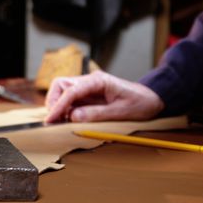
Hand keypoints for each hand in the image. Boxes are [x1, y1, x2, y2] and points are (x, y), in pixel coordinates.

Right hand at [44, 71, 164, 122]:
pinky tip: (68, 119)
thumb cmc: (139, 103)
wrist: (151, 99)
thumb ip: (96, 114)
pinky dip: (65, 109)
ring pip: (62, 91)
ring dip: (58, 105)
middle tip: (54, 120)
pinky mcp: (88, 95)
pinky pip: (70, 99)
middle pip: (61, 85)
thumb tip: (73, 117)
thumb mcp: (120, 112)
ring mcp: (88, 87)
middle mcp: (90, 81)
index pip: (71, 91)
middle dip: (54, 101)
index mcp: (98, 81)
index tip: (51, 119)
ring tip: (61, 121)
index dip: (58, 106)